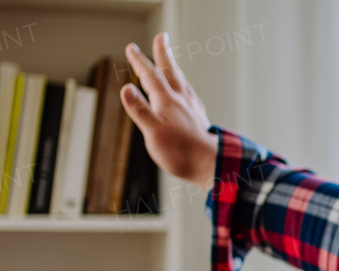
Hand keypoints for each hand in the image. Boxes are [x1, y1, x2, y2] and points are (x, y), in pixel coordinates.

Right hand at [120, 33, 216, 187]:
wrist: (212, 165)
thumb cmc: (182, 153)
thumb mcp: (153, 133)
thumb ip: (139, 110)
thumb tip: (126, 88)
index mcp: (167, 102)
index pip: (150, 76)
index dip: (140, 62)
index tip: (132, 48)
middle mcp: (181, 100)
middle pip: (170, 72)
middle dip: (163, 53)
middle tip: (162, 37)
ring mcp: (192, 109)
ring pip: (182, 82)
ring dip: (174, 68)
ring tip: (171, 62)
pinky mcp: (199, 119)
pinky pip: (190, 95)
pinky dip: (184, 87)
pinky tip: (186, 91)